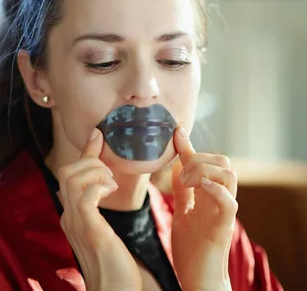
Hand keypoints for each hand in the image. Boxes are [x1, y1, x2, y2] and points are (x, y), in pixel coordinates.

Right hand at [57, 128, 141, 290]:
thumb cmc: (117, 268)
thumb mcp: (105, 232)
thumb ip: (98, 212)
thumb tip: (102, 191)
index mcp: (72, 216)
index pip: (70, 175)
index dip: (85, 151)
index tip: (98, 133)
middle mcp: (69, 217)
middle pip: (66, 171)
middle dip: (90, 160)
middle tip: (110, 173)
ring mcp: (76, 223)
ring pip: (72, 178)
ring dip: (95, 171)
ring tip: (112, 184)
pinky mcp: (90, 230)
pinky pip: (85, 196)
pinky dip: (97, 186)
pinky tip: (110, 191)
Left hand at [171, 127, 237, 290]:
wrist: (197, 277)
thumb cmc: (191, 248)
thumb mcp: (182, 212)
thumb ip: (183, 190)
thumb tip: (177, 165)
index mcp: (208, 194)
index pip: (203, 162)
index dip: (190, 145)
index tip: (177, 131)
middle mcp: (219, 199)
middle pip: (223, 162)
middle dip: (199, 158)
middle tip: (179, 175)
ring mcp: (223, 211)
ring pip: (229, 175)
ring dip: (205, 170)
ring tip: (186, 183)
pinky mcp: (224, 226)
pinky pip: (229, 201)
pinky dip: (215, 188)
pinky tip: (197, 187)